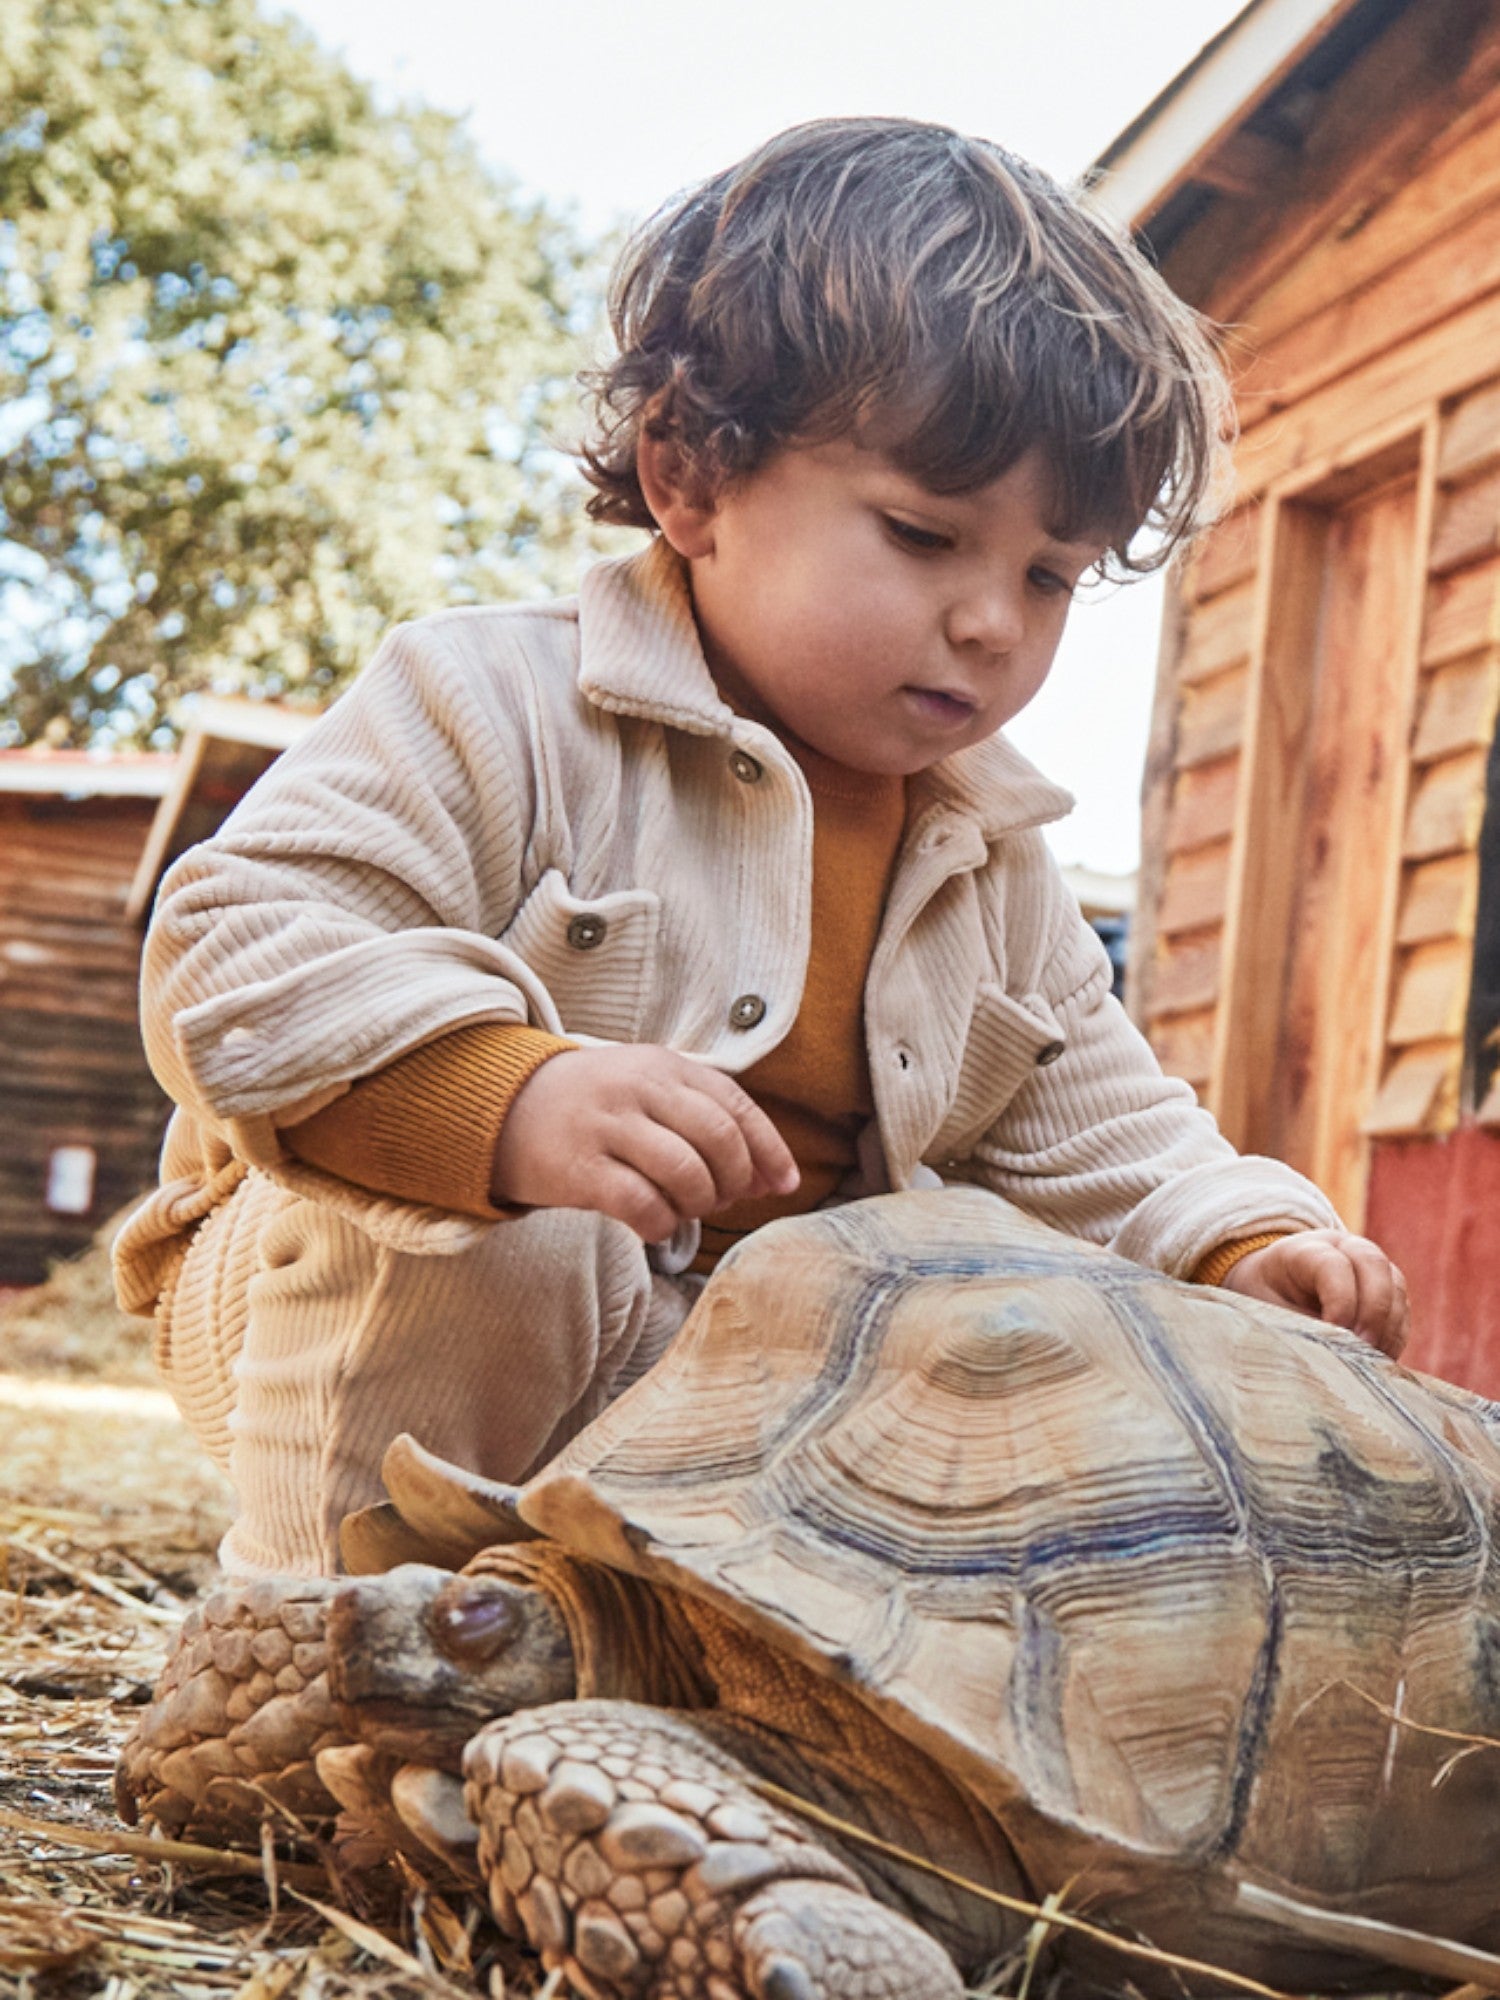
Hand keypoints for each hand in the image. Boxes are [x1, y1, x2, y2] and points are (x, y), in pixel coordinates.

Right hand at [490, 1044, 798, 1241]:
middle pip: (719, 1140)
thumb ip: (705, 1118)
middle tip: (723, 1200)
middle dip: (734, 1181)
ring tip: (685, 1209)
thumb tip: (772, 1176)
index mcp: (664, 1065)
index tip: (784, 1184)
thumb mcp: (648, 1088)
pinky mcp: (578, 1168)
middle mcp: (638, 1088)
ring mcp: (606, 1126)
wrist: (501, 1106)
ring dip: (699, 1203)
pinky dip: (661, 1224)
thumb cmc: (592, 1106)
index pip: (736, 1106)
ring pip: (686, 1173)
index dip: (770, 1150)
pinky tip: (654, 1226)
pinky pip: (641, 1204)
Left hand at [1219, 1229, 1409, 1358]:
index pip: (1333, 1264)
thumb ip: (1299, 1327)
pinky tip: (1380, 1359)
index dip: (1340, 1300)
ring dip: (1388, 1327)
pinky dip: (1395, 1336)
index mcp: (1305, 1249)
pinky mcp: (1386, 1289)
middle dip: (1373, 1310)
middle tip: (1363, 1348)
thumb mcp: (1269, 1310)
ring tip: (1371, 1360)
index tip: (1334, 1332)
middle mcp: (1343, 1248)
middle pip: (1373, 1264)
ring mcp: (1369, 1266)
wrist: (1274, 1286)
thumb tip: (1330, 1356)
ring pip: (1395, 1287)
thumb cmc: (1267, 1299)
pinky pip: (1402, 1310)